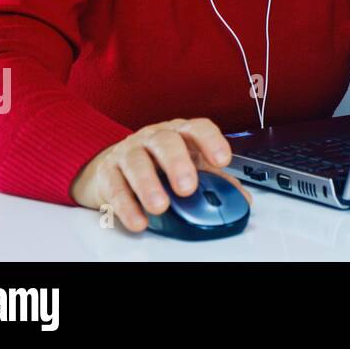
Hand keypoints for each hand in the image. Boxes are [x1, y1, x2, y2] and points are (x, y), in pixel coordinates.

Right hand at [71, 117, 252, 231]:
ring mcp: (129, 151)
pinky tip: (139, 220)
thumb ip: (214, 180)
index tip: (223, 160)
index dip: (212, 141)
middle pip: (165, 142)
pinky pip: (116, 187)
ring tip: (160, 207)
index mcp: (181, 133)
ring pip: (137, 162)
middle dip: (177, 164)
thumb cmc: (160, 162)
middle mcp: (154, 137)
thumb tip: (240, 199)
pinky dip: (127, 206)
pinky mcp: (108, 172)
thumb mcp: (190, 165)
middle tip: (187, 188)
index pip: (198, 128)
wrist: (117, 164)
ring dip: (149, 186)